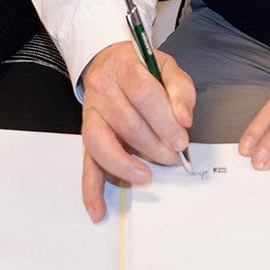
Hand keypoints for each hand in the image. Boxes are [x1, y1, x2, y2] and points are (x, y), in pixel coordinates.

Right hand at [78, 41, 195, 221]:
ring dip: (125, 165)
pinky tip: (98, 208)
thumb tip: (184, 119)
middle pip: (126, 122)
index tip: (181, 139)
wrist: (108, 62)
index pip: (143, 93)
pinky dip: (91, 187)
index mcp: (125, 66)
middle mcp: (102, 88)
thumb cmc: (142, 68)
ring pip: (101, 143)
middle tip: (173, 157)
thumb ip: (180, 90)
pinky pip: (86, 161)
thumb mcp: (167, 67)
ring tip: (146, 176)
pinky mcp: (86, 133)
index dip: (164, 120)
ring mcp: (90, 112)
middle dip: (154, 146)